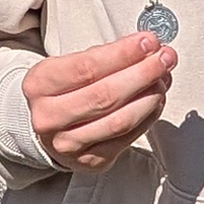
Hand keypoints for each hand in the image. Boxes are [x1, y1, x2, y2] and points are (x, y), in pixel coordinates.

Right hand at [25, 29, 174, 172]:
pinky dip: (148, 117)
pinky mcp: (90, 161)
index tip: (147, 42)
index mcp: (39, 85)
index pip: (86, 67)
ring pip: (119, 121)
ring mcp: (68, 144)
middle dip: (142, 74)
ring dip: (149, 97)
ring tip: (163, 79)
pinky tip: (156, 100)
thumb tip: (146, 48)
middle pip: (105, 95)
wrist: (47, 126)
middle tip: (164, 59)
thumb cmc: (63, 89)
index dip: (122, 54)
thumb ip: (105, 56)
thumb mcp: (69, 64)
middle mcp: (49, 117)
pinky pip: (127, 138)